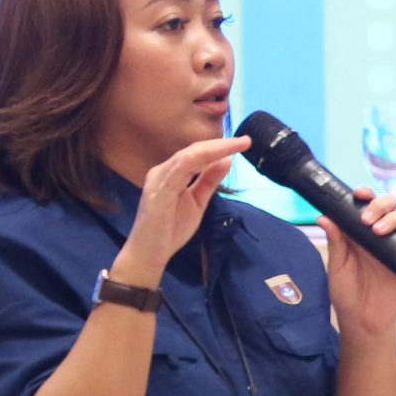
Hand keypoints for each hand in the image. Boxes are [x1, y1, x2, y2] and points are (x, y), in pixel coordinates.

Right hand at [114, 135, 249, 283]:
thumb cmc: (170, 229)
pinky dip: (197, 161)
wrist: (149, 254)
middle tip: (246, 141)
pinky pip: (178, 171)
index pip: (197, 154)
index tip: (243, 143)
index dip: (219, 146)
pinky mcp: (158, 192)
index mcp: (171, 173)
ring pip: (187, 157)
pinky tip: (216, 156)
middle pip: (193, 151)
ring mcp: (159, 180)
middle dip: (220, 144)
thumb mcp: (197, 201)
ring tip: (236, 145)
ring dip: (213, 149)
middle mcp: (163, 172)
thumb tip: (226, 160)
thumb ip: (209, 181)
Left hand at [326, 187, 395, 336]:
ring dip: (395, 219)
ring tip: (380, 231)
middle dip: (380, 205)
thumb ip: (335, 242)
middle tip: (368, 220)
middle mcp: (381, 236)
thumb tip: (324, 217)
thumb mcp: (337, 266)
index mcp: (361, 233)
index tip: (359, 194)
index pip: (367, 206)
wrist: (361, 319)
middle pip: (389, 207)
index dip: (366, 195)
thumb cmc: (346, 293)